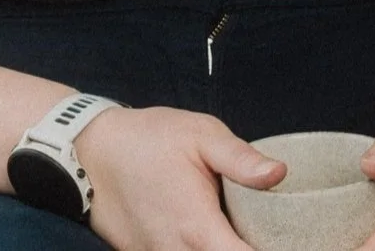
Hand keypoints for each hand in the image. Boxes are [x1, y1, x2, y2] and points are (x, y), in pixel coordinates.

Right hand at [77, 105, 284, 250]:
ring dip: (219, 250)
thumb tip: (279, 174)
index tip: (286, 241)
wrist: (89, 151)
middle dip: (246, 250)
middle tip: (267, 234)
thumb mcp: (202, 135)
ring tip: (239, 233)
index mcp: (197, 226)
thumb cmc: (149, 138)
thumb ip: (241, 159)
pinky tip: (210, 235)